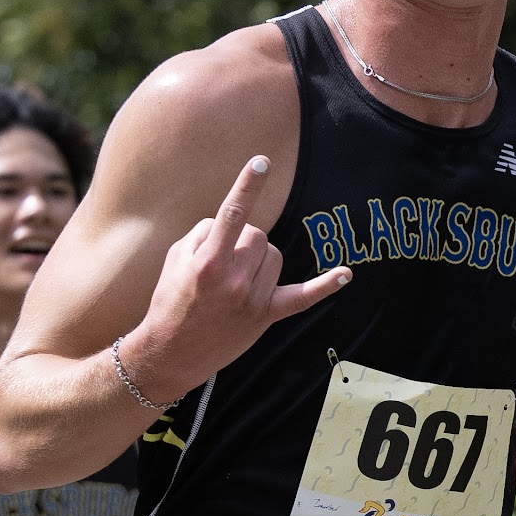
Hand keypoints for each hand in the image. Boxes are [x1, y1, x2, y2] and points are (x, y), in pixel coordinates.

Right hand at [120, 157, 351, 403]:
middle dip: (242, 240)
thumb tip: (230, 222)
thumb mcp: (175, 260)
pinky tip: (346, 274)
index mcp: (208, 261)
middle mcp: (233, 279)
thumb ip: (203, 234)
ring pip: (274, 256)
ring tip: (235, 280)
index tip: (262, 162)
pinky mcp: (265, 316)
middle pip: (258, 235)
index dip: (248, 185)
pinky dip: (324, 286)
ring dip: (259, 259)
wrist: (170, 353)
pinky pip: (301, 297)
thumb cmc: (170, 301)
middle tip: (222, 262)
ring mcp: (252, 299)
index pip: (232, 214)